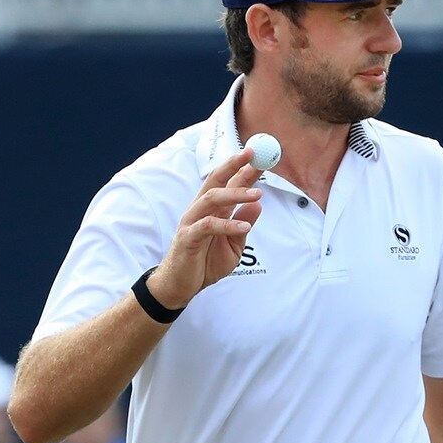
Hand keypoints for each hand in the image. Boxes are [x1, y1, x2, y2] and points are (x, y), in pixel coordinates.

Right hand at [147, 148, 263, 308]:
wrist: (182, 285)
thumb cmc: (206, 263)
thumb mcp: (234, 244)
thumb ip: (244, 223)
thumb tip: (258, 204)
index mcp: (213, 209)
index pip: (228, 183)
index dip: (243, 169)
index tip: (260, 157)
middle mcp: (201, 210)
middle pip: (216, 180)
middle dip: (234, 166)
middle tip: (254, 157)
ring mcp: (192, 222)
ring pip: (212, 198)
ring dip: (235, 194)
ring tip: (258, 194)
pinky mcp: (188, 238)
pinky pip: (208, 226)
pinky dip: (227, 224)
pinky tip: (244, 226)